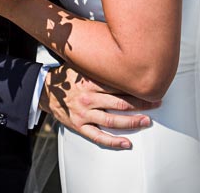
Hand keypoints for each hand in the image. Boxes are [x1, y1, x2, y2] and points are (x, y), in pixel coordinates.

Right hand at [41, 65, 157, 148]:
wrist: (44, 91)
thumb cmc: (67, 78)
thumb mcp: (81, 67)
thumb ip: (99, 65)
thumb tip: (122, 55)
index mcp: (90, 81)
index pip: (118, 85)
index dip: (136, 87)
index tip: (151, 87)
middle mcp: (88, 98)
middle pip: (119, 103)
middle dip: (140, 104)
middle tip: (156, 104)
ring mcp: (83, 114)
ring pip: (112, 120)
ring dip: (131, 122)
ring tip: (146, 122)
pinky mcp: (78, 126)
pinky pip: (98, 137)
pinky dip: (113, 141)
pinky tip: (127, 143)